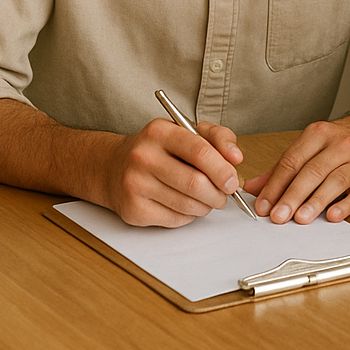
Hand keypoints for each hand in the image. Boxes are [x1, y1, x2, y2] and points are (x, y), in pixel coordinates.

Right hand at [101, 117, 243, 227]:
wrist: (113, 167)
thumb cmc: (159, 148)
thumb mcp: (187, 131)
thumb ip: (217, 138)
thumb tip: (236, 158)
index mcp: (160, 132)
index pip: (200, 151)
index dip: (223, 169)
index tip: (233, 179)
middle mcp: (144, 157)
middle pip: (195, 183)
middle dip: (218, 193)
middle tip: (225, 195)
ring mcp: (136, 184)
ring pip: (187, 204)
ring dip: (206, 206)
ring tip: (208, 199)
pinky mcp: (133, 210)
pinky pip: (174, 219)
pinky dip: (189, 215)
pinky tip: (187, 205)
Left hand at [243, 116, 349, 224]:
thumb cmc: (342, 141)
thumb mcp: (312, 144)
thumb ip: (283, 167)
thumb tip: (253, 187)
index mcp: (319, 134)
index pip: (293, 160)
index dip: (276, 184)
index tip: (263, 205)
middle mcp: (341, 144)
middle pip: (313, 171)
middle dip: (293, 195)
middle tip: (278, 216)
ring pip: (336, 181)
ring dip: (317, 201)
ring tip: (301, 218)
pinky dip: (347, 204)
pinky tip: (334, 215)